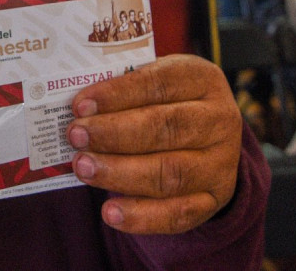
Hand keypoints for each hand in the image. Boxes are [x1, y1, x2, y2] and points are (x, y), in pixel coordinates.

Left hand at [66, 55, 241, 233]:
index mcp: (202, 79)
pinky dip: (141, 216)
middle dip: (114, 133)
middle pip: (165, 127)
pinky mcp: (214, 199)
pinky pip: (178, 213)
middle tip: (76, 136)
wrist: (208, 136)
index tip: (79, 105)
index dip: (117, 94)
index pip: (159, 83)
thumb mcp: (153, 82)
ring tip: (82, 167)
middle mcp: (219, 120)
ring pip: (170, 173)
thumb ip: (122, 89)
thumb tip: (79, 107)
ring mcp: (220, 162)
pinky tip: (109, 212)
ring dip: (120, 172)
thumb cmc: (165, 101)